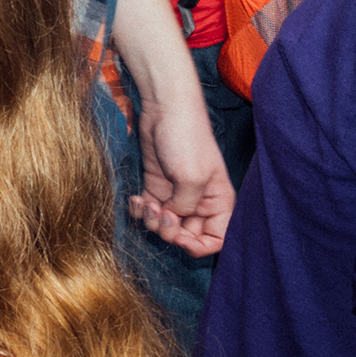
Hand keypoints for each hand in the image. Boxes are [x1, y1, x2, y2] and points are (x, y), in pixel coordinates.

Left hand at [131, 82, 234, 255]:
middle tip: (161, 214)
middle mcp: (199, 202)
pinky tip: (136, 199)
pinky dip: (141, 211)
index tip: (181, 238)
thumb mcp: (192, 179)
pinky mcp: (156, 186)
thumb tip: (174, 221)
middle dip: (171, 232)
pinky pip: (149, 211)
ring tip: (147, 203)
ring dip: (153, 221)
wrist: (164, 111)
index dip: (199, 246)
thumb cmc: (186, 140)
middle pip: (187, 235)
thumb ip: (185, 208)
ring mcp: (176, 195)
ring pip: (165, 225)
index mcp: (219, 203)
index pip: (216, 239)